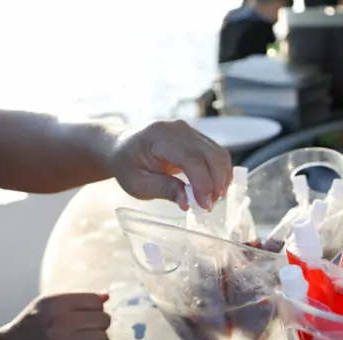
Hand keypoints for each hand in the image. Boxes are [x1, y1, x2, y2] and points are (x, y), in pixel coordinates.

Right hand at [0, 294, 111, 339]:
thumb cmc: (33, 327)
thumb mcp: (48, 306)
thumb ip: (77, 300)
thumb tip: (106, 297)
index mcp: (56, 302)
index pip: (95, 302)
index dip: (96, 310)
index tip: (87, 317)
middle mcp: (59, 320)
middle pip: (103, 320)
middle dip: (98, 327)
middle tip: (85, 332)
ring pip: (101, 338)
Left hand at [109, 120, 232, 210]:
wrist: (121, 146)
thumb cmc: (127, 165)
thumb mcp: (137, 183)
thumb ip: (163, 189)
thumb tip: (188, 202)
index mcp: (159, 137)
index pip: (190, 158)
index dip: (202, 183)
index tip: (205, 205)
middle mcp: (179, 130)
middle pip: (211, 155)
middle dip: (216, 184)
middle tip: (209, 207)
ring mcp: (191, 131)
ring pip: (219, 155)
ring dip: (221, 180)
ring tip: (212, 200)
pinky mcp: (198, 138)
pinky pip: (217, 155)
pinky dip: (220, 173)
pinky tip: (214, 189)